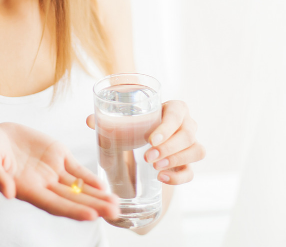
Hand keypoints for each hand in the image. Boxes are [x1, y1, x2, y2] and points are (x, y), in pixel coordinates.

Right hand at [0, 122, 118, 220]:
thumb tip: (7, 192)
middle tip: (116, 212)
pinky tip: (104, 185)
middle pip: (72, 199)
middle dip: (94, 206)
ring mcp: (52, 170)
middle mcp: (43, 184)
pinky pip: (77, 169)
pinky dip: (90, 177)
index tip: (92, 216)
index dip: (73, 210)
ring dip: (97, 195)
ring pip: (79, 186)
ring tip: (116, 203)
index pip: (54, 204)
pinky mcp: (57, 155)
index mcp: (27, 189)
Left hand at [86, 100, 204, 184]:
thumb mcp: (126, 120)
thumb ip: (108, 119)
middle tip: (148, 157)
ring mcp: (191, 144)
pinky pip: (191, 171)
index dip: (167, 127)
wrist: (148, 140)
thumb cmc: (139, 125)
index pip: (177, 113)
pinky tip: (162, 178)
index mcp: (175, 108)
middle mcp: (187, 124)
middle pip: (188, 134)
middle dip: (168, 147)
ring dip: (176, 160)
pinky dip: (179, 177)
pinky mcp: (188, 163)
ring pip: (196, 151)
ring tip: (155, 167)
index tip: (150, 139)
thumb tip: (90, 120)